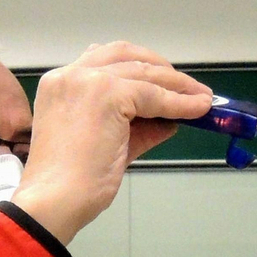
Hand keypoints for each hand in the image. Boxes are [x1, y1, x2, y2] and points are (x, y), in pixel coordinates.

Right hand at [13, 42, 212, 246]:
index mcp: (61, 84)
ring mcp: (88, 80)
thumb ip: (137, 128)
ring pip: (144, 72)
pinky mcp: (108, 94)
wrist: (55, 201)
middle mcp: (71, 74)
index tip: (166, 82)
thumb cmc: (73, 184)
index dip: (141, 68)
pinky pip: (154, 94)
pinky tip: (197, 110)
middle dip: (162, 69)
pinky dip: (179, 102)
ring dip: (178, 84)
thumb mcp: (110, 146)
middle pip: (126, 55)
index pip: (106, 60)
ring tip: (201, 98)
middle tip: (188, 87)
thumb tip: (169, 120)